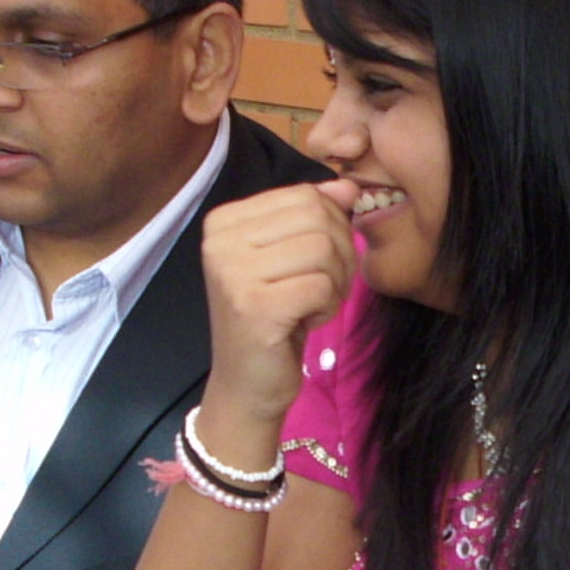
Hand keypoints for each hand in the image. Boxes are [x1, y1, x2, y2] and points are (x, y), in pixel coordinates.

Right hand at [196, 180, 359, 431]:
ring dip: (334, 282)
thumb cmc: (274, 318)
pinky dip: (327, 306)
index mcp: (225, 220)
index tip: (315, 264)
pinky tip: (304, 321)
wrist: (247, 385)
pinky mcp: (253, 306)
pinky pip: (321, 285)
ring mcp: (232, 272)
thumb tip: (348, 185)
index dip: (331, 227)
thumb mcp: (293, 258)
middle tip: (321, 287)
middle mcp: (220, 240)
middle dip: (338, 254)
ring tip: (310, 305)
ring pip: (324, 248)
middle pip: (317, 217)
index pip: (305, 194)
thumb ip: (316, 217)